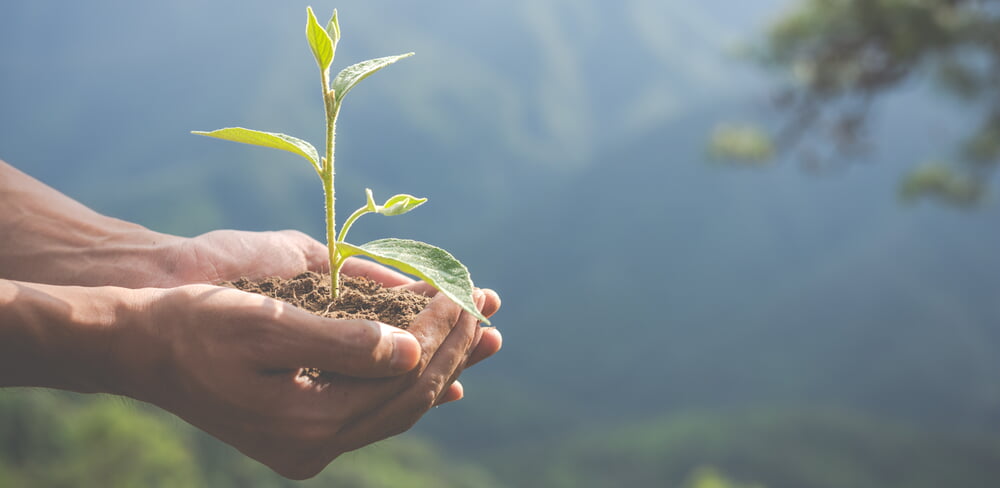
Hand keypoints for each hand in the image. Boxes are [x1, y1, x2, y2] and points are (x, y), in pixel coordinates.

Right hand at [119, 284, 495, 478]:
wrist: (142, 349)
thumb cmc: (197, 324)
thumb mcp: (267, 324)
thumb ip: (343, 341)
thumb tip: (413, 349)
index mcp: (308, 422)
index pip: (402, 377)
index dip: (440, 332)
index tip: (464, 291)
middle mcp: (315, 446)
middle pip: (409, 397)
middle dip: (453, 349)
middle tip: (488, 307)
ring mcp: (309, 447)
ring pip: (397, 408)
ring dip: (440, 367)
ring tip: (482, 336)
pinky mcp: (303, 435)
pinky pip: (375, 414)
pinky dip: (409, 388)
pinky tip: (443, 380)